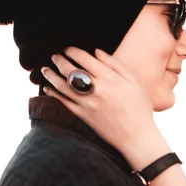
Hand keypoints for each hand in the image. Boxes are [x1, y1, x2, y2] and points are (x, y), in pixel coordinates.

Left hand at [40, 47, 169, 168]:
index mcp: (110, 79)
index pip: (85, 59)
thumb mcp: (134, 82)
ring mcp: (88, 104)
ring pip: (63, 86)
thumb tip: (97, 51)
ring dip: (51, 76)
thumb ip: (116, 65)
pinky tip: (48, 89)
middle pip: (70, 71)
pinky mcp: (83, 116)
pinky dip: (53, 94)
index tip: (68, 49)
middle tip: (54, 56)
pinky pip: (64, 103)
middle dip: (59, 61)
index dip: (73, 52)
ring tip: (46, 70)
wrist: (137, 136)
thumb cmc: (140, 108)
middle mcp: (96, 90)